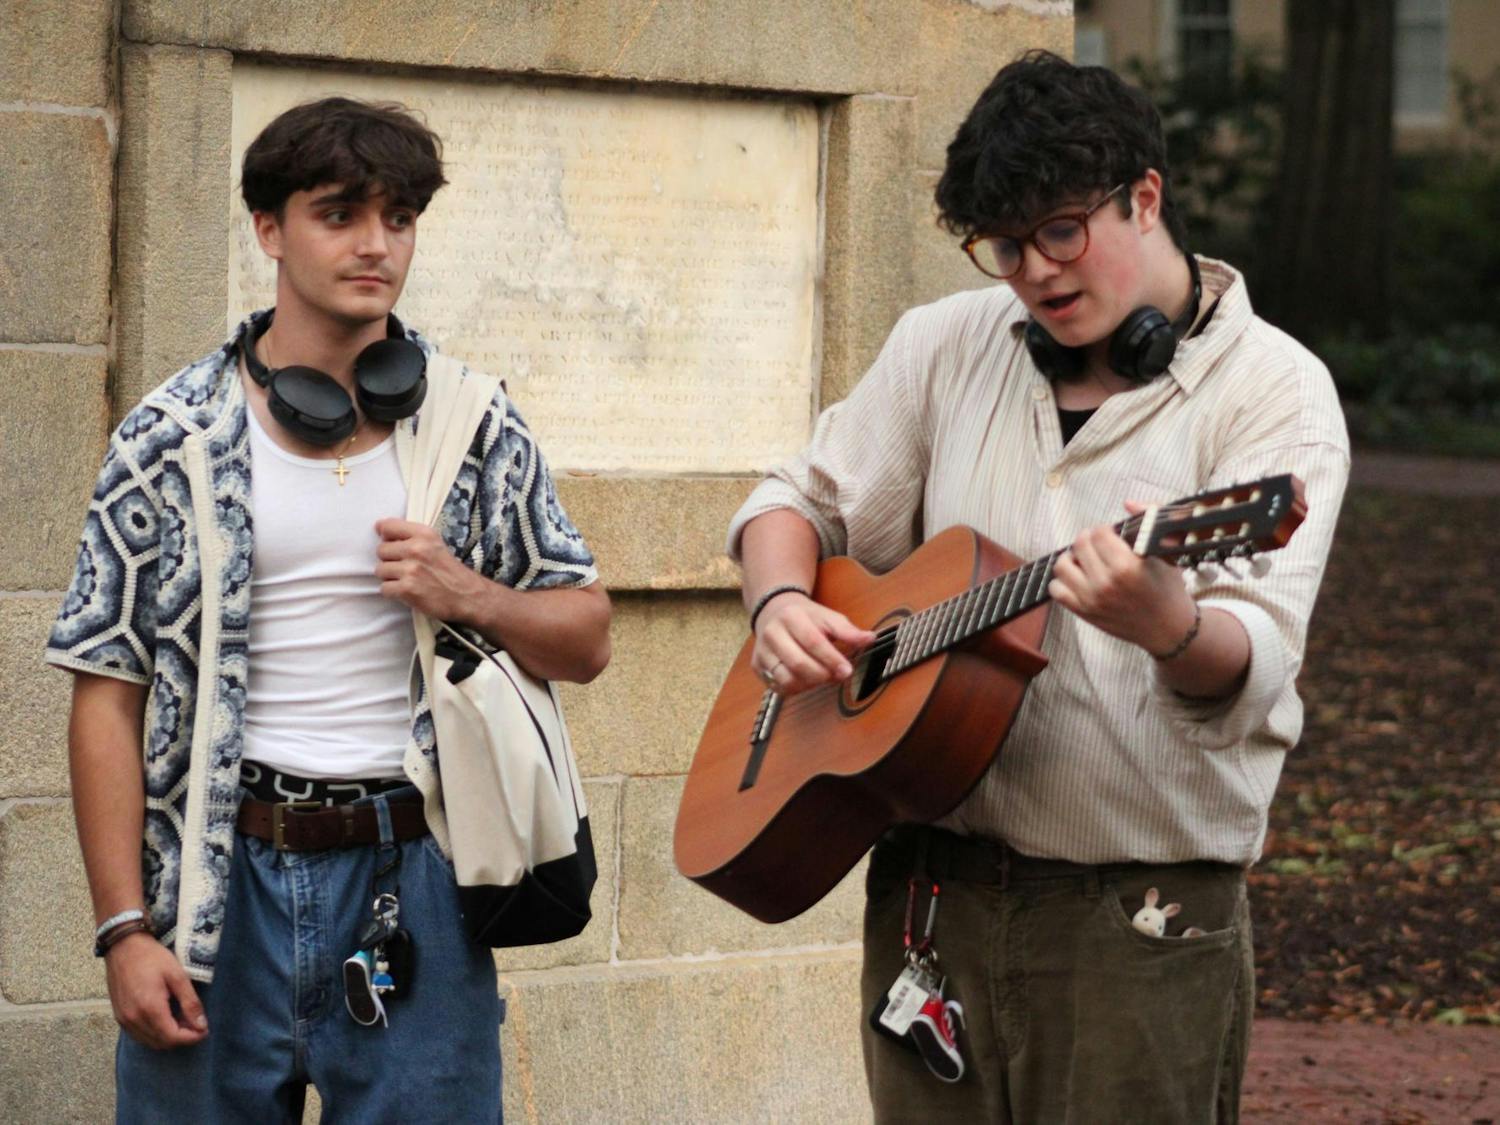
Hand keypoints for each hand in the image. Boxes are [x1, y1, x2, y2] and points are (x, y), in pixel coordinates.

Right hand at [105, 931, 208, 1049]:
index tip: (205, 1030)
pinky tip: (166, 1020)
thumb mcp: (177, 975)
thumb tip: (202, 1025)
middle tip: (196, 1024)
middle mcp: (134, 1019)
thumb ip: (190, 1002)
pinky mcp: (119, 1017)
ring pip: (150, 1042)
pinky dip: (154, 1034)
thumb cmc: (152, 958)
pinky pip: (139, 1035)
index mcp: (150, 1009)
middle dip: (182, 1038)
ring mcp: (124, 1020)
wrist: (123, 947)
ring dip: (168, 1037)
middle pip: (162, 1043)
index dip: (192, 1038)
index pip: (173, 1037)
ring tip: (183, 1021)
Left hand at [374, 519, 482, 621]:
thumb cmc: (449, 571)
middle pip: (380, 550)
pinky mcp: (407, 589)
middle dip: (389, 560)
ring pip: (380, 570)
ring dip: (390, 577)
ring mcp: (410, 570)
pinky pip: (384, 588)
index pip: (387, 526)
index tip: (392, 544)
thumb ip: (411, 536)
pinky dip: (393, 592)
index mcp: (424, 534)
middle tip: (405, 567)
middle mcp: (416, 549)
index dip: (385, 536)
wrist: (466, 596)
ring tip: (407, 580)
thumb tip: (380, 529)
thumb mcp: (435, 543)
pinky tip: (407, 591)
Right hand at [752, 592, 876, 695]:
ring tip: (822, 677)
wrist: (775, 612)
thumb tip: (870, 638)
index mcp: (791, 617)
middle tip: (837, 676)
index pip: (813, 642)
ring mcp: (762, 651)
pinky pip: (779, 687)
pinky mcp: (757, 666)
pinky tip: (807, 680)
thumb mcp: (828, 617)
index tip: (847, 670)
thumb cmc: (806, 617)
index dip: (832, 659)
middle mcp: (772, 633)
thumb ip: (848, 630)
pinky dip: (797, 688)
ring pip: (787, 679)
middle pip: (798, 663)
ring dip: (810, 684)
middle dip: (822, 674)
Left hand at [1047, 501, 1196, 655]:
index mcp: (1128, 566)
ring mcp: (1092, 600)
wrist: (1168, 628)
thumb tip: (1128, 502)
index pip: (1098, 532)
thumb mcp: (1167, 551)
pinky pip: (1056, 589)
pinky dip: (1063, 580)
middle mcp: (1106, 583)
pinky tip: (1079, 578)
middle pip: (1079, 544)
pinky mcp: (1084, 613)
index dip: (1105, 530)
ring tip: (1086, 560)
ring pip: (1062, 565)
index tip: (1112, 535)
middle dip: (1088, 539)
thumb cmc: (1168, 587)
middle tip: (1099, 546)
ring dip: (1072, 558)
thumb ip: (1150, 519)